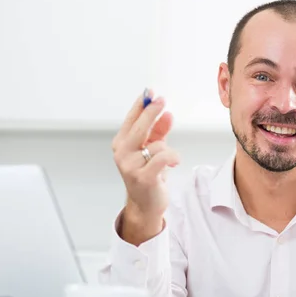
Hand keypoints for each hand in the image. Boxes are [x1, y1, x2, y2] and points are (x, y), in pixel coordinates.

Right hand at [112, 90, 178, 243]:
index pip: (130, 119)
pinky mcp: (143, 177)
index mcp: (121, 144)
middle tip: (162, 101)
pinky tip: (174, 163)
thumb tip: (167, 115)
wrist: (146, 204)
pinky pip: (163, 158)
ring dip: (167, 150)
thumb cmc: (149, 175)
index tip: (150, 92)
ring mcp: (130, 166)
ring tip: (168, 161)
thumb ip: (159, 132)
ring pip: (156, 145)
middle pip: (139, 126)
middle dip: (151, 111)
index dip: (141, 105)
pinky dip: (173, 158)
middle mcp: (122, 154)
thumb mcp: (153, 150)